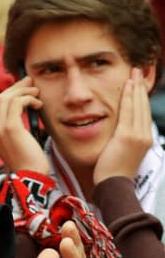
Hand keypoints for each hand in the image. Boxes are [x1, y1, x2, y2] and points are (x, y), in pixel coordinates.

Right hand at [0, 76, 48, 175]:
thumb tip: (28, 108)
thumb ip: (21, 129)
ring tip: (37, 93)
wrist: (32, 176)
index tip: (25, 88)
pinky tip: (38, 104)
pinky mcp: (10, 129)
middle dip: (16, 88)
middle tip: (31, 82)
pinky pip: (16, 104)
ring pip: (6, 98)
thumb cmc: (33, 162)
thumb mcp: (24, 143)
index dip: (11, 94)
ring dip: (23, 91)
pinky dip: (28, 99)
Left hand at [94, 68, 153, 185]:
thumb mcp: (122, 153)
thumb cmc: (112, 173)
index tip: (138, 84)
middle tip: (138, 71)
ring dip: (135, 87)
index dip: (141, 96)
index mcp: (144, 139)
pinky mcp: (128, 136)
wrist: (113, 185)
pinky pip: (128, 112)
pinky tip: (127, 85)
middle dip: (140, 86)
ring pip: (138, 105)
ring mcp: (138, 135)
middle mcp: (144, 135)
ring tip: (134, 73)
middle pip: (143, 105)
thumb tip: (118, 134)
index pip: (143, 112)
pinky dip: (129, 97)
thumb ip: (122, 140)